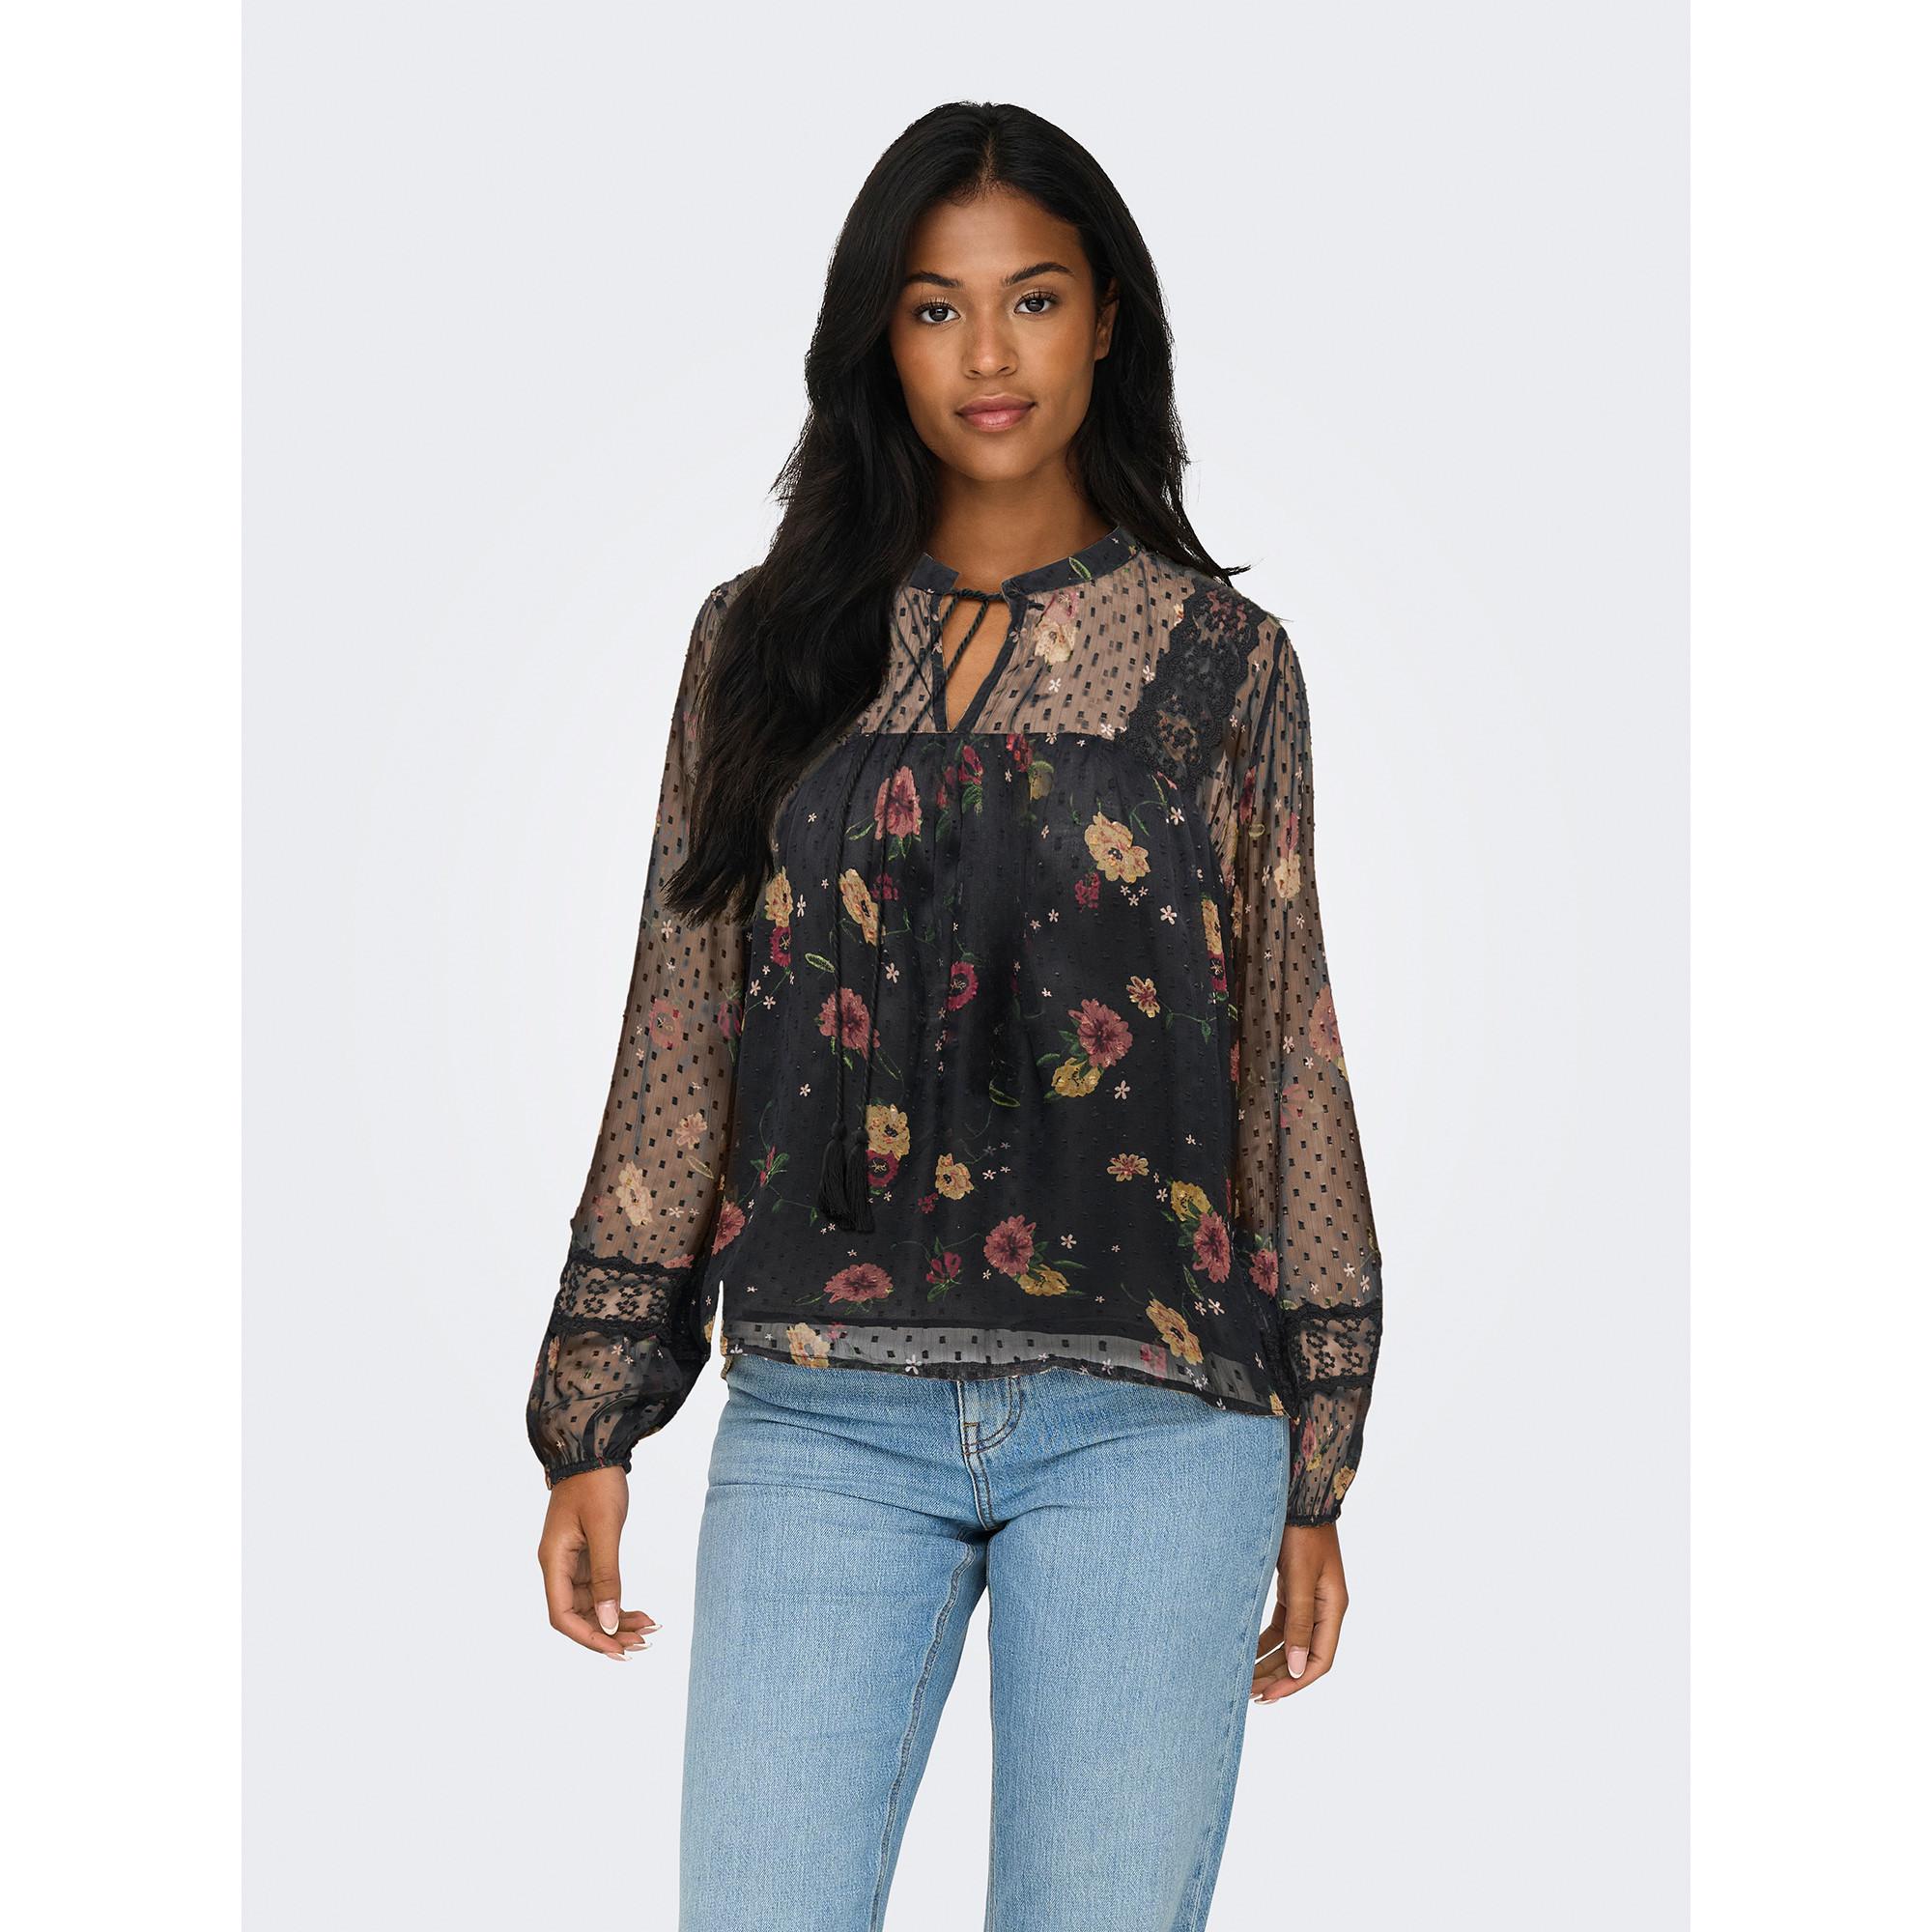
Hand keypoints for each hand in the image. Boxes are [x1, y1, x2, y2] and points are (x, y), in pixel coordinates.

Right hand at [537, 1466, 659, 1660]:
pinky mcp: (586, 1555)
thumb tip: (608, 1622)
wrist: (593, 1450)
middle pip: (577, 1615)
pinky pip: (599, 1589)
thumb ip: (607, 1576)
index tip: (617, 1649)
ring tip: (647, 1630)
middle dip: (608, 1632)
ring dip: (616, 1620)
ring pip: (591, 1605)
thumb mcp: (605, 1528)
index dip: (588, 1637)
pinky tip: (640, 1611)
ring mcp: (572, 1561)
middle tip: (643, 1642)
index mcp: (553, 1561)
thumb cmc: (596, 1483)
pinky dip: (618, 1602)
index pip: (562, 1616)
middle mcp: (558, 1566)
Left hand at [1252, 1519, 1348, 1702]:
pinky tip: (1249, 1651)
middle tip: (1251, 1694)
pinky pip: (1283, 1625)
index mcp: (1333, 1608)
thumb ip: (1300, 1622)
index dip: (1296, 1681)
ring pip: (1292, 1643)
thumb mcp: (1300, 1578)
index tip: (1269, 1695)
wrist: (1297, 1497)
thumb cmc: (1300, 1533)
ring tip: (1247, 1680)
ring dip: (1272, 1661)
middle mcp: (1324, 1608)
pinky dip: (1267, 1640)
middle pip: (1304, 1655)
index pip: (1320, 1660)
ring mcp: (1309, 1599)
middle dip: (1279, 1676)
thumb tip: (1299, 1667)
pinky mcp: (1293, 1589)